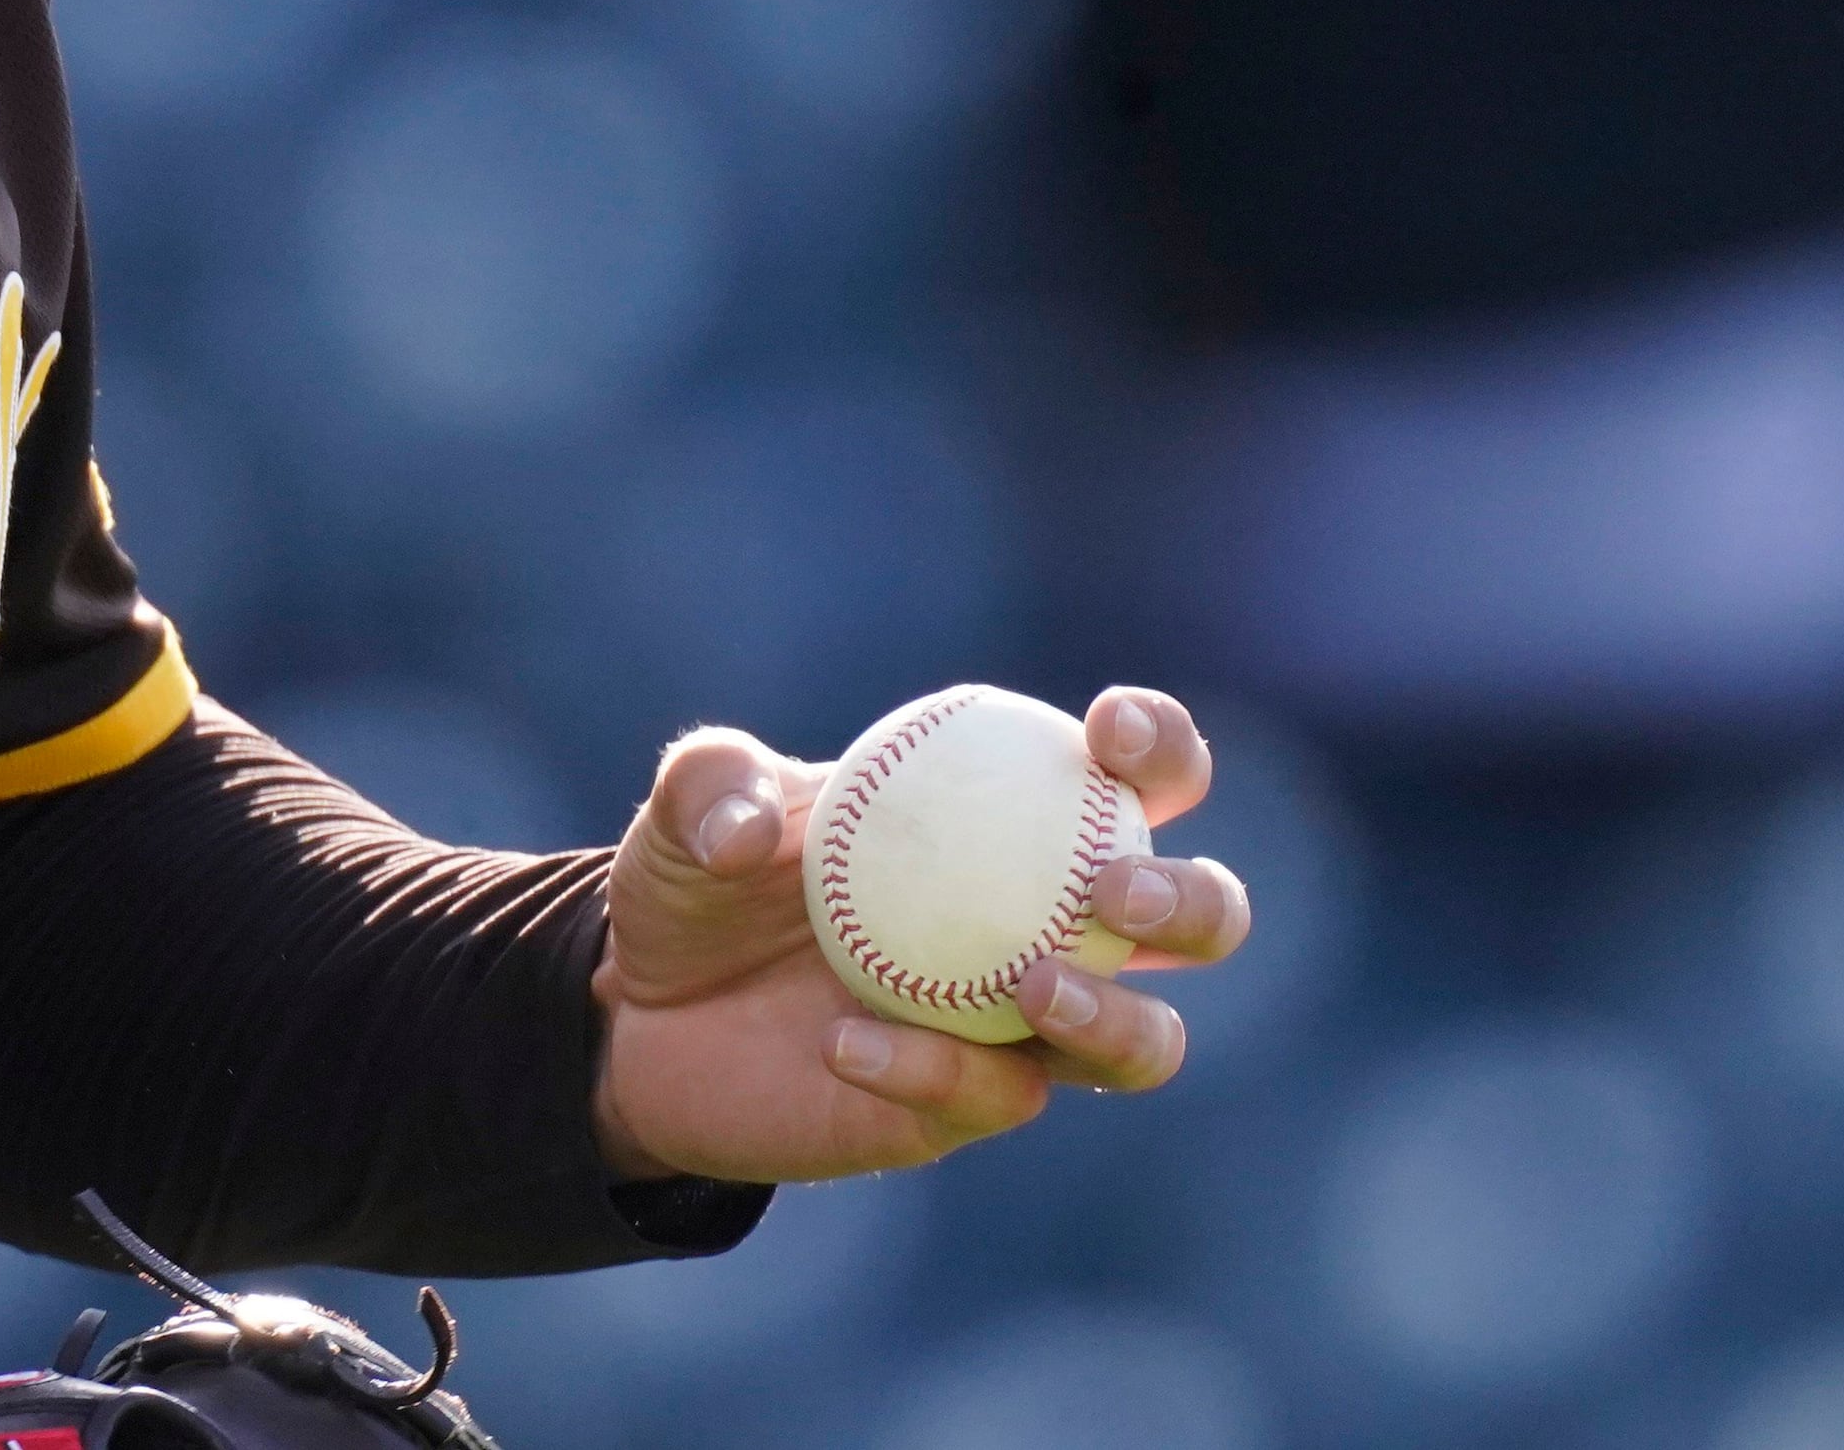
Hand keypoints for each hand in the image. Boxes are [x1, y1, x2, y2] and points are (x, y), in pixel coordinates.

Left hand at [586, 686, 1249, 1185]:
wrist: (641, 1016)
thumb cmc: (698, 883)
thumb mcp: (687, 811)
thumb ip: (712, 783)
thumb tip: (756, 831)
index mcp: (1023, 819)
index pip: (1143, 776)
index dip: (1162, 749)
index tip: (1108, 733)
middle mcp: (1053, 925)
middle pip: (1202, 919)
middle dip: (1192, 902)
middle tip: (1109, 895)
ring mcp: (1023, 1028)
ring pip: (1146, 1043)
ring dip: (1116, 1019)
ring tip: (1032, 988)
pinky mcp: (969, 1110)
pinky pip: (991, 1098)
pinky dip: (932, 1069)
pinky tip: (844, 1044)